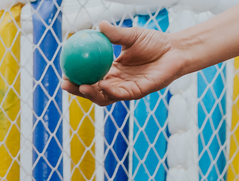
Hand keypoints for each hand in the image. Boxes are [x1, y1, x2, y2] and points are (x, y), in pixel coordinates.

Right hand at [63, 22, 180, 106]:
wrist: (174, 51)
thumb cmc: (154, 42)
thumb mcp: (131, 36)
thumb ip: (115, 34)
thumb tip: (99, 25)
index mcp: (112, 71)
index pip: (89, 76)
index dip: (75, 76)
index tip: (64, 71)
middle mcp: (116, 82)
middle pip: (92, 90)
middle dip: (77, 90)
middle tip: (64, 83)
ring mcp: (125, 90)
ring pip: (103, 96)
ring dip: (90, 94)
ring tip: (80, 86)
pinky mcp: (136, 93)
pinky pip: (120, 94)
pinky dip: (109, 91)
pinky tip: (100, 84)